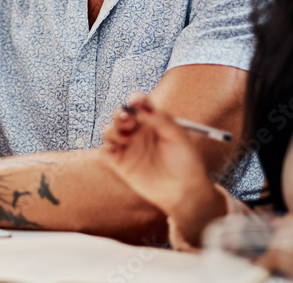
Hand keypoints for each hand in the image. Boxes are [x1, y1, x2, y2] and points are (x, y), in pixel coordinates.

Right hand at [101, 93, 224, 244]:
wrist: (184, 192)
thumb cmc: (186, 162)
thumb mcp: (178, 137)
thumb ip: (161, 119)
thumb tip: (144, 105)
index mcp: (152, 120)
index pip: (139, 104)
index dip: (135, 99)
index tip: (135, 101)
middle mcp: (137, 131)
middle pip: (120, 115)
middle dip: (120, 114)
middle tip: (127, 119)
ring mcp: (128, 147)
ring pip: (109, 131)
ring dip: (112, 130)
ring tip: (125, 138)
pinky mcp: (120, 163)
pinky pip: (106, 152)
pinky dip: (106, 148)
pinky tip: (114, 150)